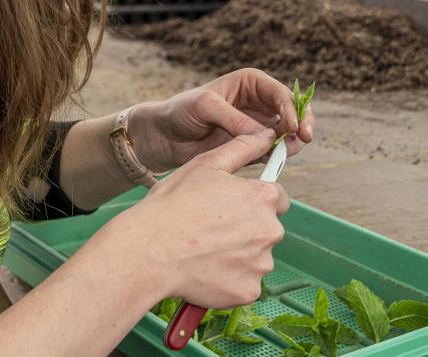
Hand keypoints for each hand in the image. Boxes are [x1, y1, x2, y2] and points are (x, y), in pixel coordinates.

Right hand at [95, 128, 289, 308]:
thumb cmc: (173, 205)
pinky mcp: (248, 291)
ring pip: (256, 257)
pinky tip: (205, 270)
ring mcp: (261, 264)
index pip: (278, 197)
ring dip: (239, 255)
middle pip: (267, 228)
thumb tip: (266, 136)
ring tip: (204, 250)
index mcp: (263, 197)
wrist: (148, 252)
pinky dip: (230, 279)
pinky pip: (245, 284)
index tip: (234, 206)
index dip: (255, 200)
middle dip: (247, 228)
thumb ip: (242, 148)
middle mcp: (270, 231)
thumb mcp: (206, 165)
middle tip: (212, 228)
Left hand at [132, 68, 314, 170]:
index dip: (291, 108)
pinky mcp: (251, 146)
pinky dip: (278, 155)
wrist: (162, 137)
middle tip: (305, 137)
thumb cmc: (180, 111)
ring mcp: (256, 125)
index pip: (280, 93)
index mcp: (250, 83)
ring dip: (293, 141)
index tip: (293, 126)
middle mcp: (257, 102)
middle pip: (292, 111)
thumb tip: (266, 134)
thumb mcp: (205, 107)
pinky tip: (275, 159)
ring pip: (286, 132)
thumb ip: (235, 119)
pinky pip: (272, 150)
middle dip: (302, 122)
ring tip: (288, 150)